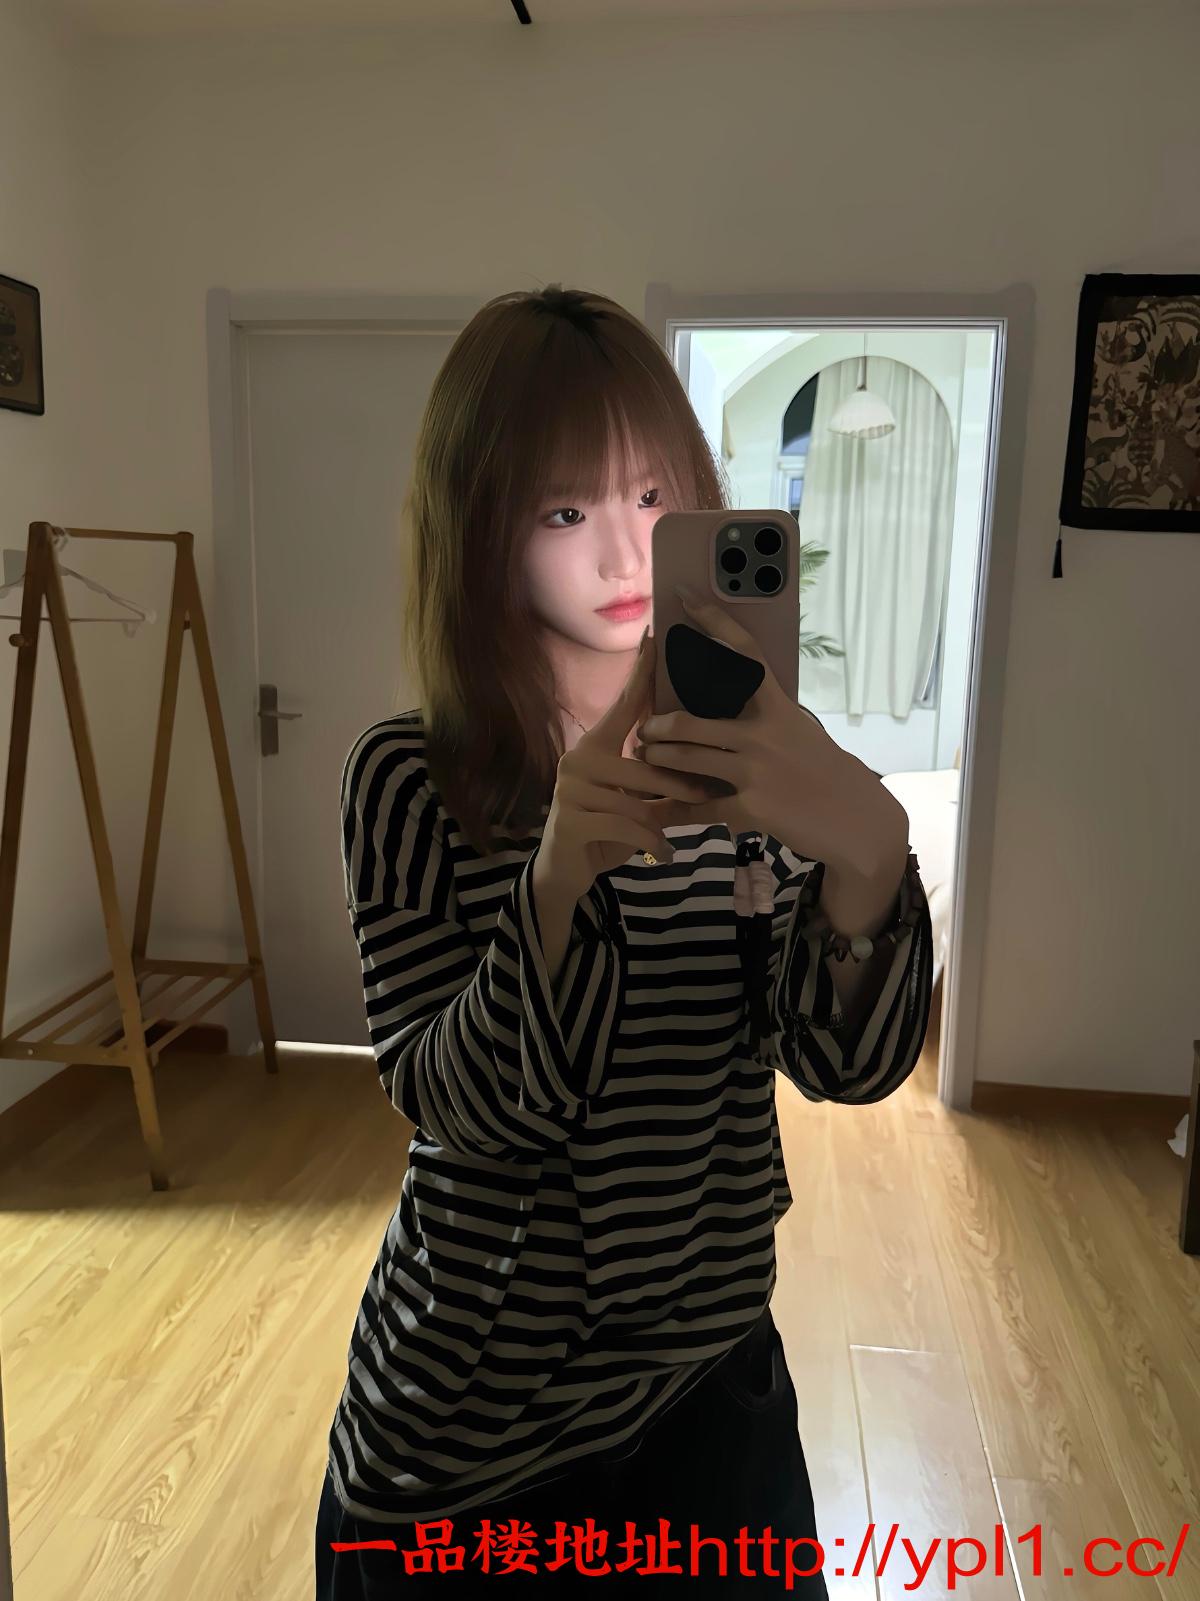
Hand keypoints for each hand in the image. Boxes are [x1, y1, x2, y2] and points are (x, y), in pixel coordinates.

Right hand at [540, 630, 716, 899]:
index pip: (624, 703)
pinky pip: (627, 826)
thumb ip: (651, 771)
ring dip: (665, 819)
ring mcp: (571, 790)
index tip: (656, 637)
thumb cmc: (606, 826)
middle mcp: (578, 759)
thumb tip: (696, 749)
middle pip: (644, 762)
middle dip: (680, 781)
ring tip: (681, 830)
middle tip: (709, 792)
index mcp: (595, 745)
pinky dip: (652, 843)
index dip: (642, 673)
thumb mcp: (631, 796)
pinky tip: (664, 855)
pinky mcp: (571, 821)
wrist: (566, 870)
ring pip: (638, 799)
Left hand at [634, 587, 895, 872]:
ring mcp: (756, 770)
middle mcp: (764, 733)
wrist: (856, 821)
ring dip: (659, 760)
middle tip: (643, 728)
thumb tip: (736, 704)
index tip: (684, 597)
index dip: (713, 622)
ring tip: (645, 759)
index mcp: (779, 708)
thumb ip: (767, 719)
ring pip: (687, 759)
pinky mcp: (750, 806)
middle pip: (692, 722)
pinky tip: (658, 812)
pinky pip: (700, 806)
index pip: (745, 654)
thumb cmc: (826, 775)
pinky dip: (675, 811)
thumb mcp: (801, 734)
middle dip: (659, 727)